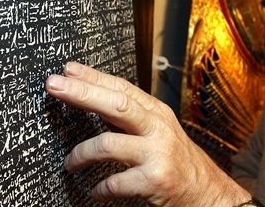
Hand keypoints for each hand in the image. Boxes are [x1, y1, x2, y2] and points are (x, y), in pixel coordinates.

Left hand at [45, 62, 250, 205]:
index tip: (68, 70)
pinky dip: (100, 189)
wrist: (210, 194)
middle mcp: (158, 129)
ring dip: (81, 154)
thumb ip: (132, 118)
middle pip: (116, 104)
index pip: (121, 87)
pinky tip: (95, 191)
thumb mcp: (160, 132)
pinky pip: (115, 182)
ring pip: (108, 143)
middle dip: (82, 93)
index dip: (93, 77)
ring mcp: (157, 154)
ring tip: (69, 163)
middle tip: (54, 85)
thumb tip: (93, 98)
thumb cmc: (178, 162)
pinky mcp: (155, 181)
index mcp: (157, 113)